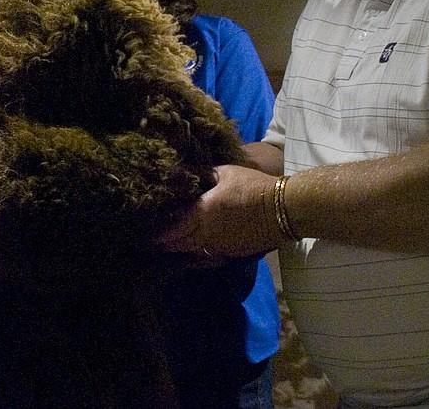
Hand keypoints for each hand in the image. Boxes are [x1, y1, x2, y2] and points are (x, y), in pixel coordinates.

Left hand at [155, 164, 282, 257]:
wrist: (283, 209)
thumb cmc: (252, 186)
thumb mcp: (224, 173)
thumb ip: (203, 176)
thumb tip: (188, 175)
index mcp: (201, 213)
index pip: (172, 229)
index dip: (157, 232)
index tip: (145, 231)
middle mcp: (206, 234)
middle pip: (178, 244)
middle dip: (164, 243)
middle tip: (150, 240)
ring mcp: (219, 246)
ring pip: (191, 252)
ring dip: (179, 249)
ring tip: (166, 246)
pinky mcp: (232, 252)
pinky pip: (208, 255)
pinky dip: (197, 252)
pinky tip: (192, 249)